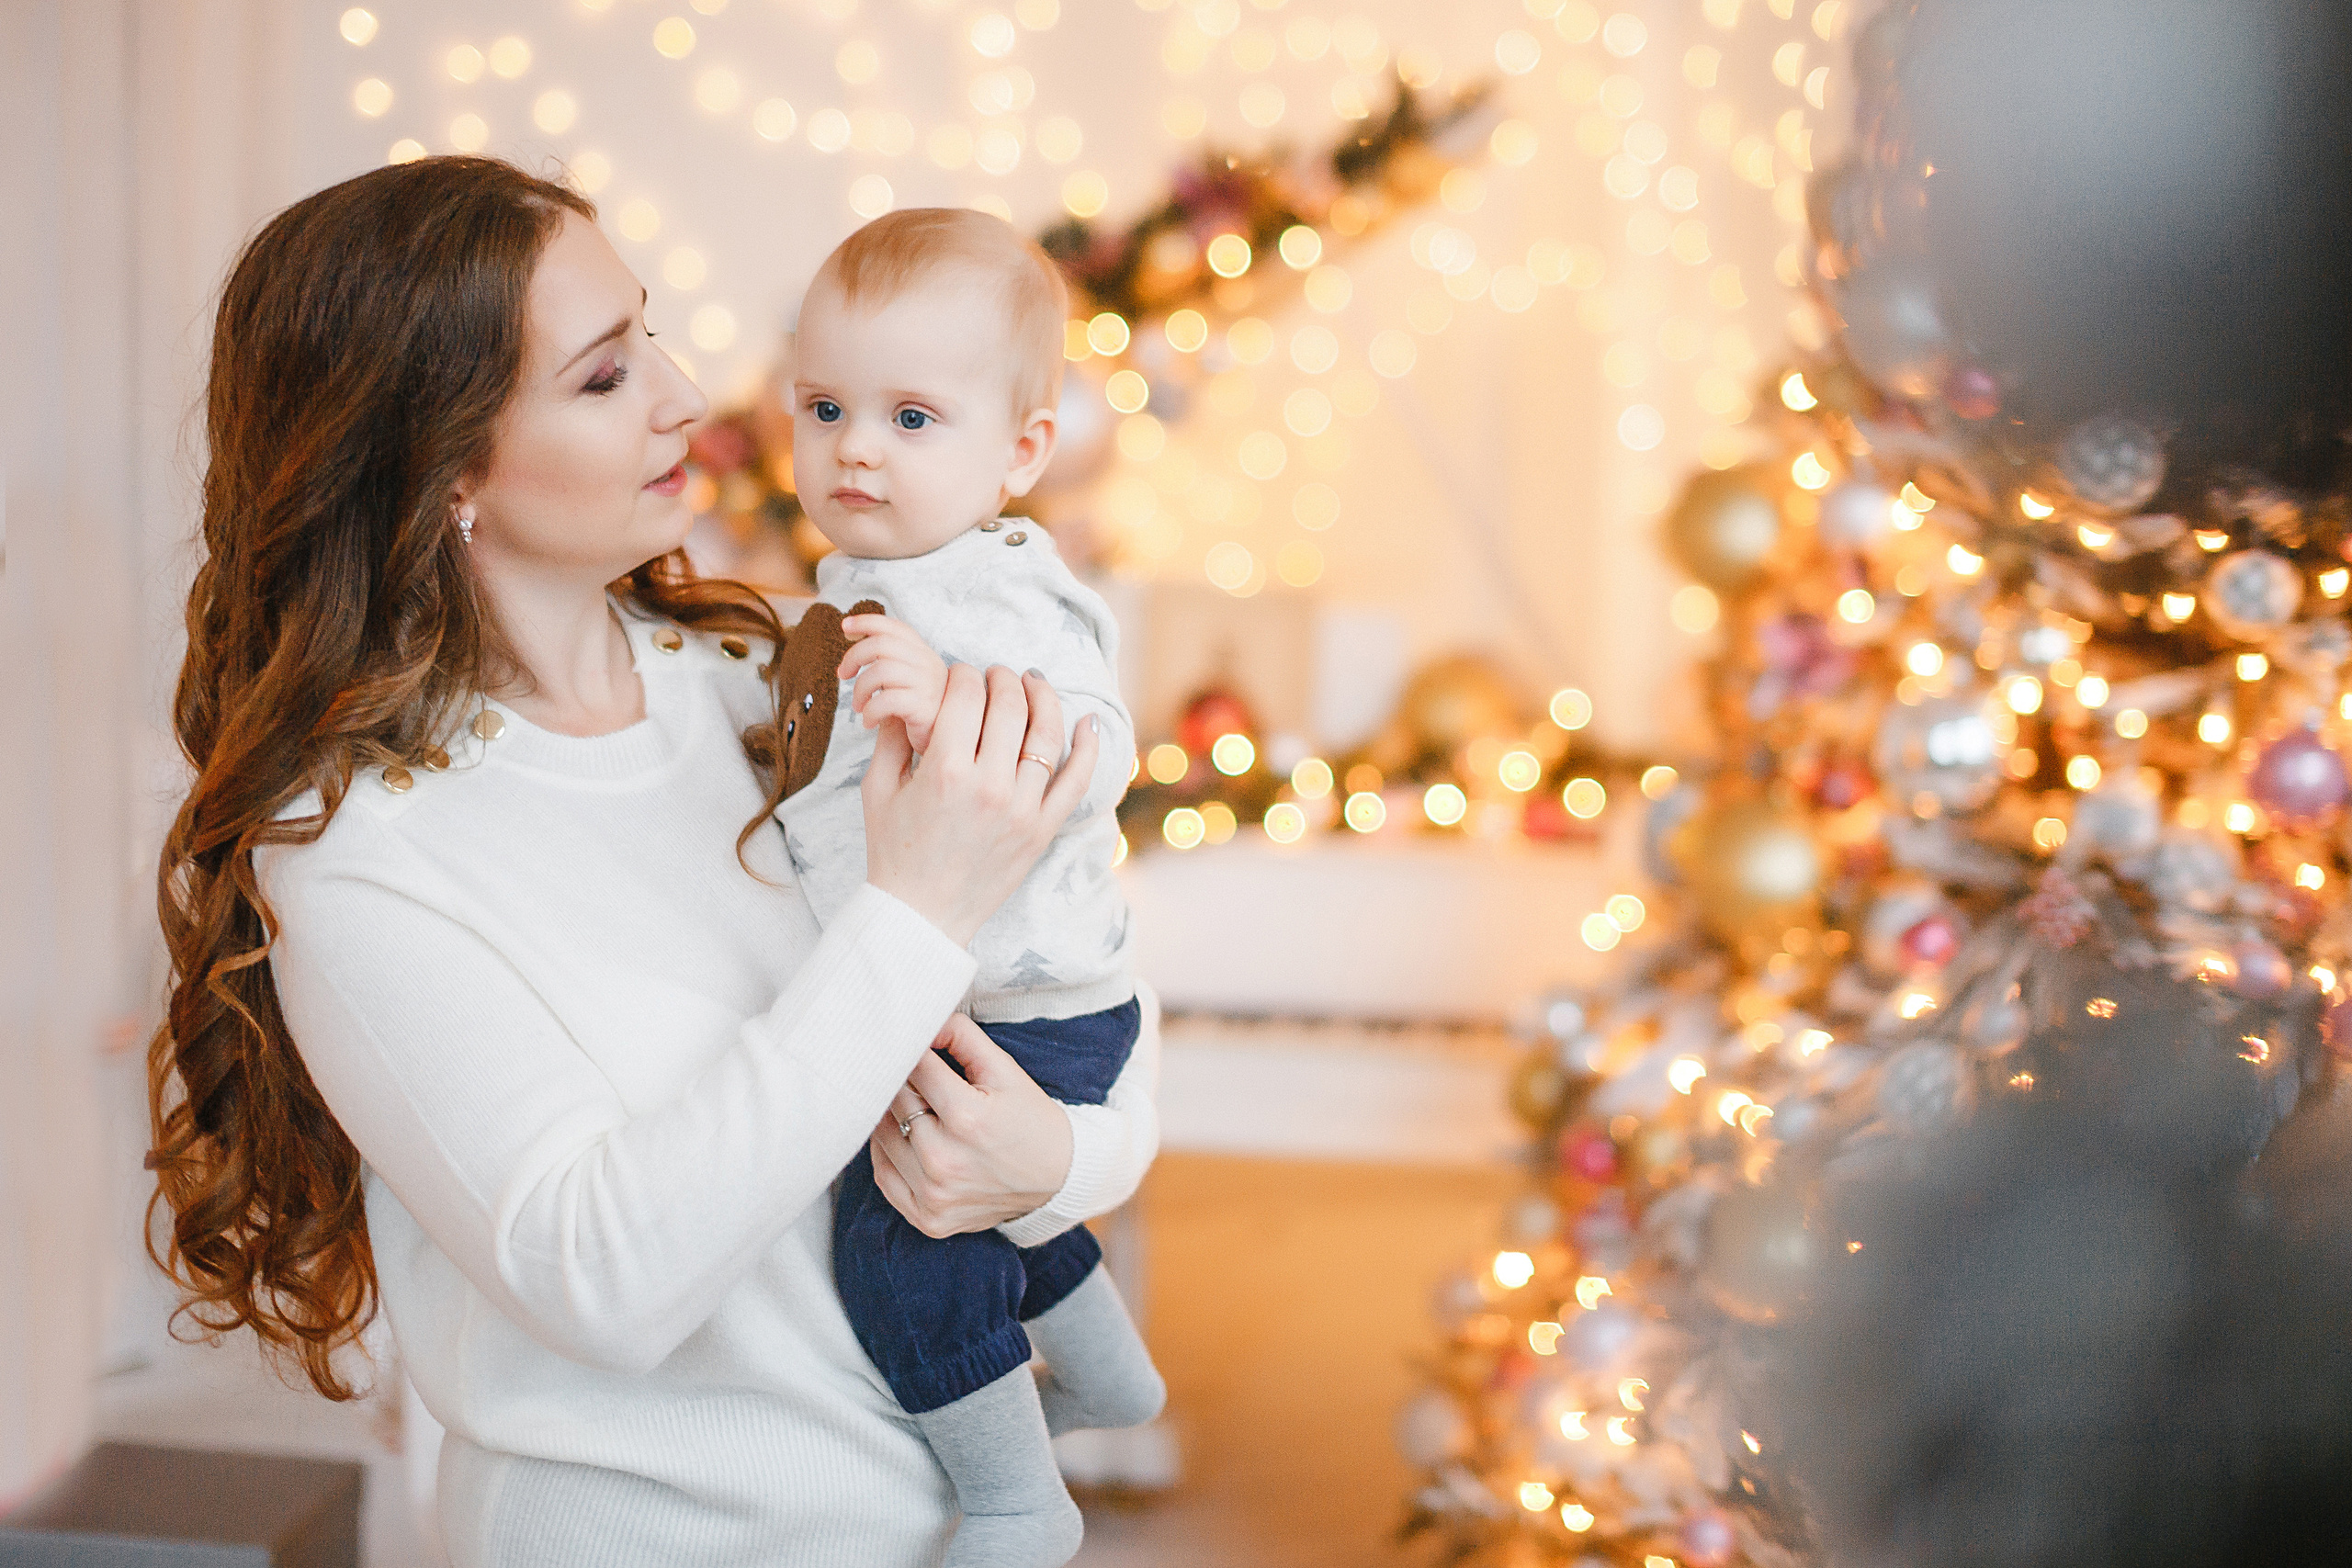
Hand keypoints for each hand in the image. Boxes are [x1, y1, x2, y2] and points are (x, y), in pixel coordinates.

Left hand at [839, 614, 948, 753]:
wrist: (947, 745)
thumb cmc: (921, 715)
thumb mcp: (908, 682)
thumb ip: (891, 663)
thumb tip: (855, 650)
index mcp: (923, 654)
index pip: (895, 627)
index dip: (867, 621)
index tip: (845, 627)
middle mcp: (928, 664)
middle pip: (881, 644)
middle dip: (853, 656)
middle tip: (843, 675)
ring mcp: (929, 684)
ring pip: (880, 671)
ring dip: (859, 689)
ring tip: (858, 707)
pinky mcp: (924, 708)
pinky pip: (886, 700)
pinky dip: (869, 711)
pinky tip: (868, 722)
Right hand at [862, 664, 1097, 946]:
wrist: (921, 915)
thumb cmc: (893, 851)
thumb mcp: (877, 790)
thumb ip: (891, 737)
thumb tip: (905, 696)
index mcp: (943, 771)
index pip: (965, 696)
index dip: (963, 674)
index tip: (961, 672)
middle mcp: (988, 786)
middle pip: (1009, 707)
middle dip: (1003, 679)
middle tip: (998, 673)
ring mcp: (1021, 809)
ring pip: (1046, 736)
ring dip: (1043, 699)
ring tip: (1035, 683)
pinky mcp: (1042, 831)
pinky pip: (1076, 782)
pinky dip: (1088, 748)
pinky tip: (1089, 721)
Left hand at [867, 1016, 1073, 1236]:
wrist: (1059, 1180)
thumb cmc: (1030, 1120)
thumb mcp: (1005, 1070)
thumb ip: (961, 1037)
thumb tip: (922, 1023)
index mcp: (966, 1118)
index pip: (915, 1068)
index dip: (917, 1052)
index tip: (921, 1047)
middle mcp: (944, 1161)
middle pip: (894, 1101)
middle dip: (905, 1082)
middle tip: (920, 1076)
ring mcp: (934, 1195)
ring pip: (882, 1136)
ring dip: (892, 1116)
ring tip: (916, 1106)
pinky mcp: (928, 1218)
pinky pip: (883, 1177)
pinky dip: (888, 1153)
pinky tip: (908, 1138)